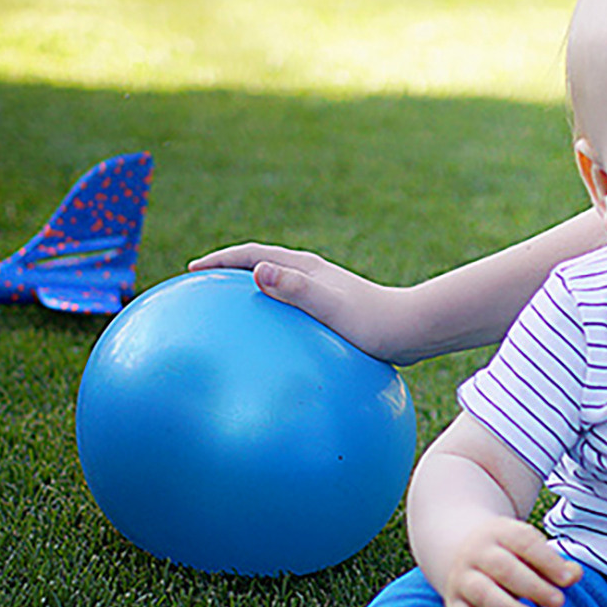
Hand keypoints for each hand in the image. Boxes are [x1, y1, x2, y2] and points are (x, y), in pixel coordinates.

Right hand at [189, 242, 420, 362]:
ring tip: (228, 318)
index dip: (220, 260)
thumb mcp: (329, 306)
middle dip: (229, 273)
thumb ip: (295, 288)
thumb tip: (257, 271)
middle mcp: (313, 275)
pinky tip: (269, 351)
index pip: (253, 255)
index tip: (192, 270)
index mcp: (307, 268)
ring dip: (249, 295)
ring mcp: (323, 293)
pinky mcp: (333, 313)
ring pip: (276, 289)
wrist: (414, 330)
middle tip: (201, 288)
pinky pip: (290, 313)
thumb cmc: (373, 321)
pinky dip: (272, 321)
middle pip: (261, 267)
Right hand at [421, 518, 581, 606]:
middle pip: (502, 567)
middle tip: (558, 602)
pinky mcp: (454, 605)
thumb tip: (574, 574)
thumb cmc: (510, 555)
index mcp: (499, 532)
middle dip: (532, 586)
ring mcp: (462, 579)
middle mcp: (477, 553)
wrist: (460, 552)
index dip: (547, 560)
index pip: (524, 542)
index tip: (568, 579)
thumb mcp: (529, 551)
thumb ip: (553, 564)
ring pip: (482, 593)